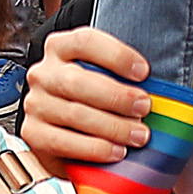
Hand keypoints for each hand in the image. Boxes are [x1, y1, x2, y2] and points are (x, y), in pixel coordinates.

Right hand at [22, 27, 155, 172]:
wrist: (61, 131)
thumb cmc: (90, 98)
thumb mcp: (102, 76)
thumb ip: (120, 75)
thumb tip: (159, 86)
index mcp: (60, 47)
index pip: (85, 42)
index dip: (116, 56)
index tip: (144, 72)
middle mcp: (43, 73)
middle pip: (78, 81)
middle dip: (117, 96)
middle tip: (144, 108)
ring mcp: (35, 103)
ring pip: (74, 113)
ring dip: (112, 126)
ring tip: (138, 135)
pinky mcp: (33, 134)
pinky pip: (64, 142)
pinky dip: (94, 148)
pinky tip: (115, 151)